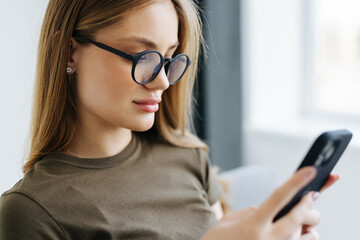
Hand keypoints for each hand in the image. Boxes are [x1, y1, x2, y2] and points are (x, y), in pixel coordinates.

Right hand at [201, 167, 336, 239]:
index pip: (278, 197)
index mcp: (253, 225)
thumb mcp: (229, 221)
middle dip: (308, 203)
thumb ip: (252, 212)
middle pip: (298, 217)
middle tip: (312, 193)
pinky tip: (297, 233)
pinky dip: (305, 237)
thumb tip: (271, 208)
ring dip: (309, 225)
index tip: (310, 171)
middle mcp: (268, 239)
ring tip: (303, 221)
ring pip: (308, 236)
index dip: (295, 182)